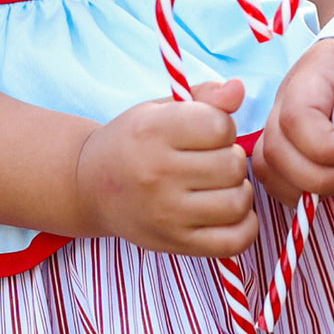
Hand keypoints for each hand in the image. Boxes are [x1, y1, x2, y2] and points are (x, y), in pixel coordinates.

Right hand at [75, 79, 257, 257]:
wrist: (89, 187)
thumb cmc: (133, 142)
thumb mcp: (161, 109)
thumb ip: (204, 97)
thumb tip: (238, 88)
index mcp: (153, 133)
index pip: (219, 126)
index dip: (223, 126)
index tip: (208, 132)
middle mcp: (157, 175)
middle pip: (232, 165)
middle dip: (231, 158)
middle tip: (211, 161)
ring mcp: (166, 215)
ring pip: (238, 202)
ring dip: (238, 191)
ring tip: (219, 186)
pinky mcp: (175, 244)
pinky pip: (234, 240)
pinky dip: (243, 226)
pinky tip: (227, 211)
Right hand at [254, 38, 333, 204]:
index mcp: (310, 74)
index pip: (296, 118)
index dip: (322, 147)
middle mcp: (286, 103)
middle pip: (276, 152)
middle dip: (318, 177)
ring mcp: (286, 129)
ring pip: (275, 174)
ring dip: (318, 189)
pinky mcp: (294, 151)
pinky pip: (291, 184)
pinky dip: (323, 193)